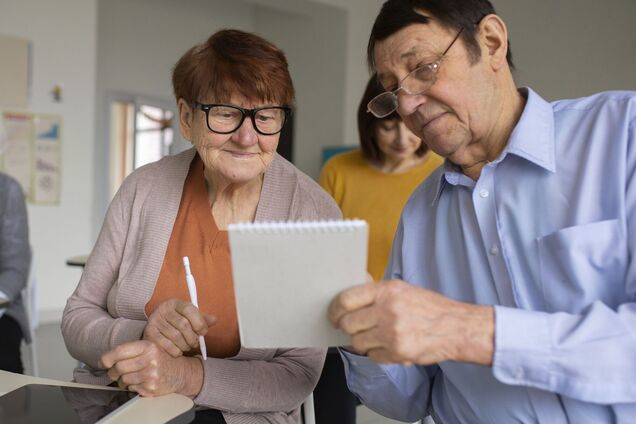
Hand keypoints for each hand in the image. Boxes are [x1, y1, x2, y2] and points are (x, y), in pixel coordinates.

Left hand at [99, 340, 202, 396]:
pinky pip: (131, 388)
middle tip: (116, 372)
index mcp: (148, 346)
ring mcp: (151, 375)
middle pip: (119, 367)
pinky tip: (139, 381)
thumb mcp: (149, 347)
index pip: (119, 351)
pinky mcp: (151, 388)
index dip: (106, 358)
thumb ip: (130, 350)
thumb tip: (104, 360)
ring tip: (130, 377)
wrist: (180, 372)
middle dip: (113, 372)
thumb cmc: (161, 359)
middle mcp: (150, 359)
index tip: (103, 362)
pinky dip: (131, 386)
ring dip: (122, 381)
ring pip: (123, 379)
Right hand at [143, 299, 215, 356]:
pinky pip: (167, 345)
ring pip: (176, 336)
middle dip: (193, 337)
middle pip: (183, 325)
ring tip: (187, 346)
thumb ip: (202, 319)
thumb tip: (214, 319)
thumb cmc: (177, 322)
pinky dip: (176, 351)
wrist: (157, 328)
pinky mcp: (149, 333)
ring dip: (185, 345)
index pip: (189, 309)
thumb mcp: (189, 317)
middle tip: (196, 343)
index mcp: (175, 303)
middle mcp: (163, 310)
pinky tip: (178, 351)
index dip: (199, 322)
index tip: (204, 332)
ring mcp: (155, 321)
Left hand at [329, 280, 494, 365]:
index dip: (335, 309)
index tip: (333, 315)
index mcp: (387, 291)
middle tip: (352, 327)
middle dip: (347, 327)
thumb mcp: (403, 289)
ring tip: (374, 336)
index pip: (346, 299)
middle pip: (348, 323)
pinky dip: (376, 353)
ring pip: (357, 342)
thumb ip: (377, 294)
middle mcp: (388, 311)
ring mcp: (392, 333)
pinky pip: (372, 356)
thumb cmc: (430, 307)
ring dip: (361, 342)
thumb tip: (348, 299)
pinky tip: (388, 345)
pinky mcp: (398, 353)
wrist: (457, 327)